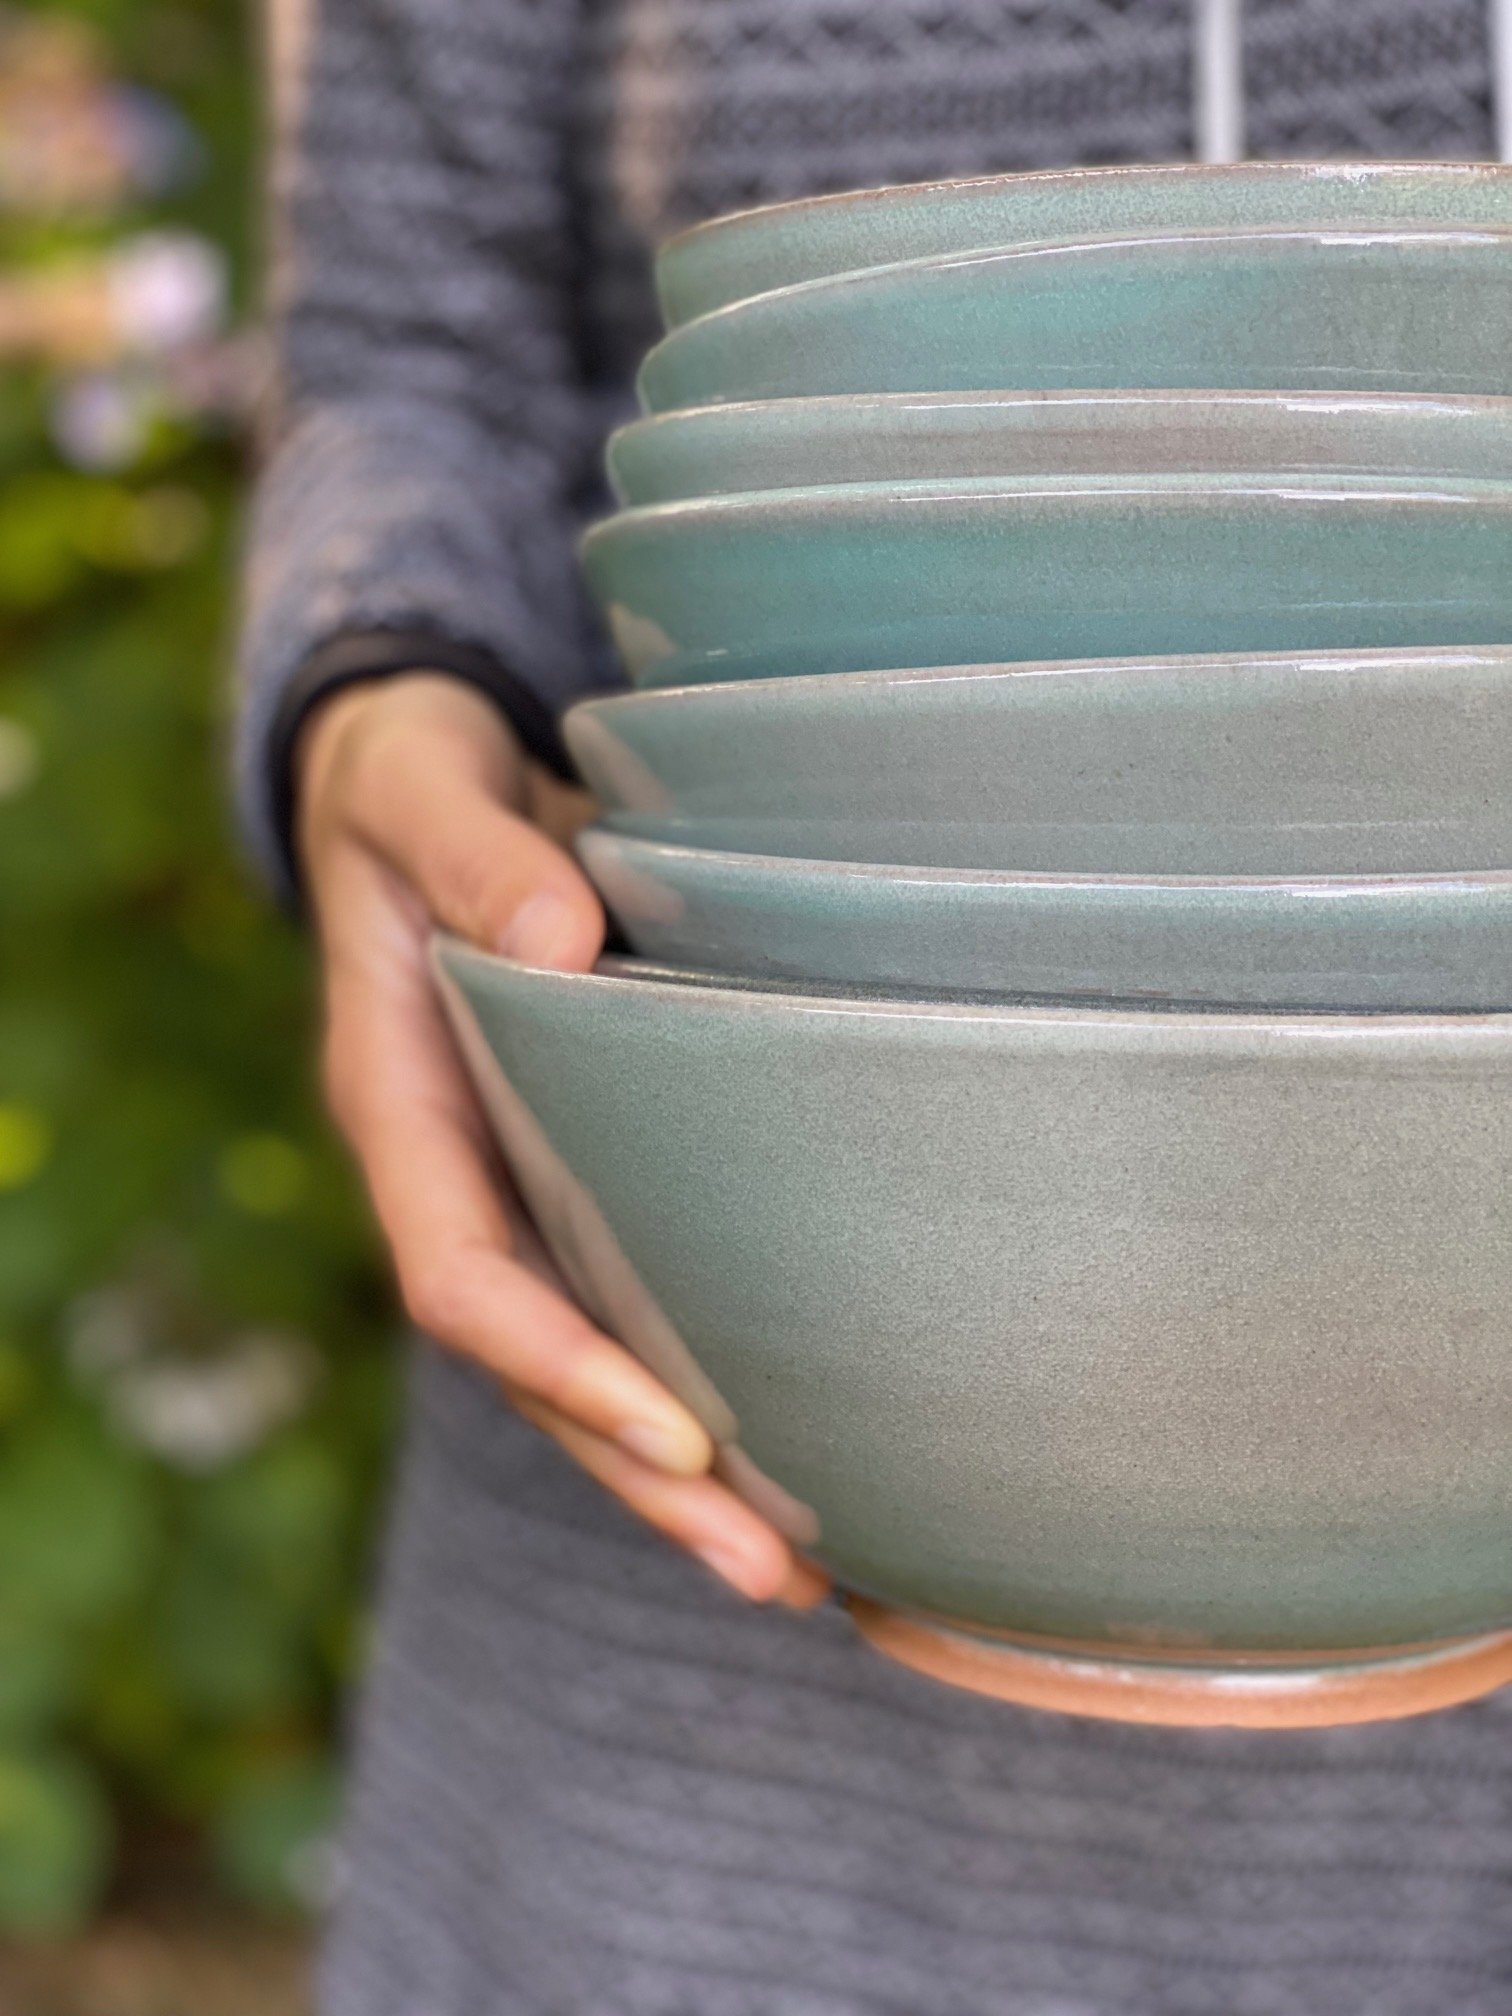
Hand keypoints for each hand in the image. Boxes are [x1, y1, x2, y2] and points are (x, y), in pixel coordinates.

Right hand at [297, 674, 826, 1607]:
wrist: (423, 779)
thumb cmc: (413, 782)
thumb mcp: (417, 789)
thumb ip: (469, 855)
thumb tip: (556, 939)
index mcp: (400, 1106)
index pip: (461, 1275)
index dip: (557, 1364)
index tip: (675, 1433)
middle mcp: (459, 1171)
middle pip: (536, 1364)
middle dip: (641, 1475)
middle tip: (774, 1574)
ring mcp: (518, 1180)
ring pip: (587, 1355)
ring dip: (680, 1467)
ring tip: (806, 1566)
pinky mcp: (583, 1164)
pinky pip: (636, 1291)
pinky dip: (704, 1375)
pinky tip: (805, 1430)